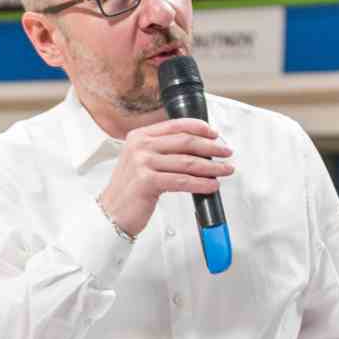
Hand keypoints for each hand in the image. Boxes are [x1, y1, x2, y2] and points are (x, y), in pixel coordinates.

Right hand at [97, 117, 234, 236]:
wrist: (112, 213)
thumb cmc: (130, 190)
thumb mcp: (141, 162)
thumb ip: (163, 150)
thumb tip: (197, 148)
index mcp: (139, 136)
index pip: (176, 125)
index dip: (200, 128)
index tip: (215, 135)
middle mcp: (140, 146)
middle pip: (185, 141)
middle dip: (211, 147)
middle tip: (226, 153)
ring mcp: (142, 162)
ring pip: (187, 162)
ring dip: (211, 167)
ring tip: (225, 170)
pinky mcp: (147, 181)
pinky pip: (182, 181)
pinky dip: (200, 184)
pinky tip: (211, 186)